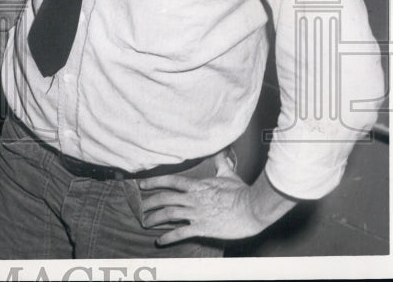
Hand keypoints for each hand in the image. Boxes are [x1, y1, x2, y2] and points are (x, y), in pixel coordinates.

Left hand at [138, 153, 295, 244]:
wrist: (252, 209)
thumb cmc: (242, 192)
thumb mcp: (228, 174)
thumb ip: (220, 164)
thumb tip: (219, 152)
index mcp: (197, 185)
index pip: (171, 181)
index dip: (154, 182)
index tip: (142, 185)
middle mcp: (193, 199)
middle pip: (164, 198)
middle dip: (149, 202)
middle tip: (139, 206)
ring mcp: (196, 214)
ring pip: (168, 214)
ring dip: (154, 219)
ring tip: (145, 222)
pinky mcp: (202, 228)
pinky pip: (181, 233)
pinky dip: (168, 237)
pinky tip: (160, 241)